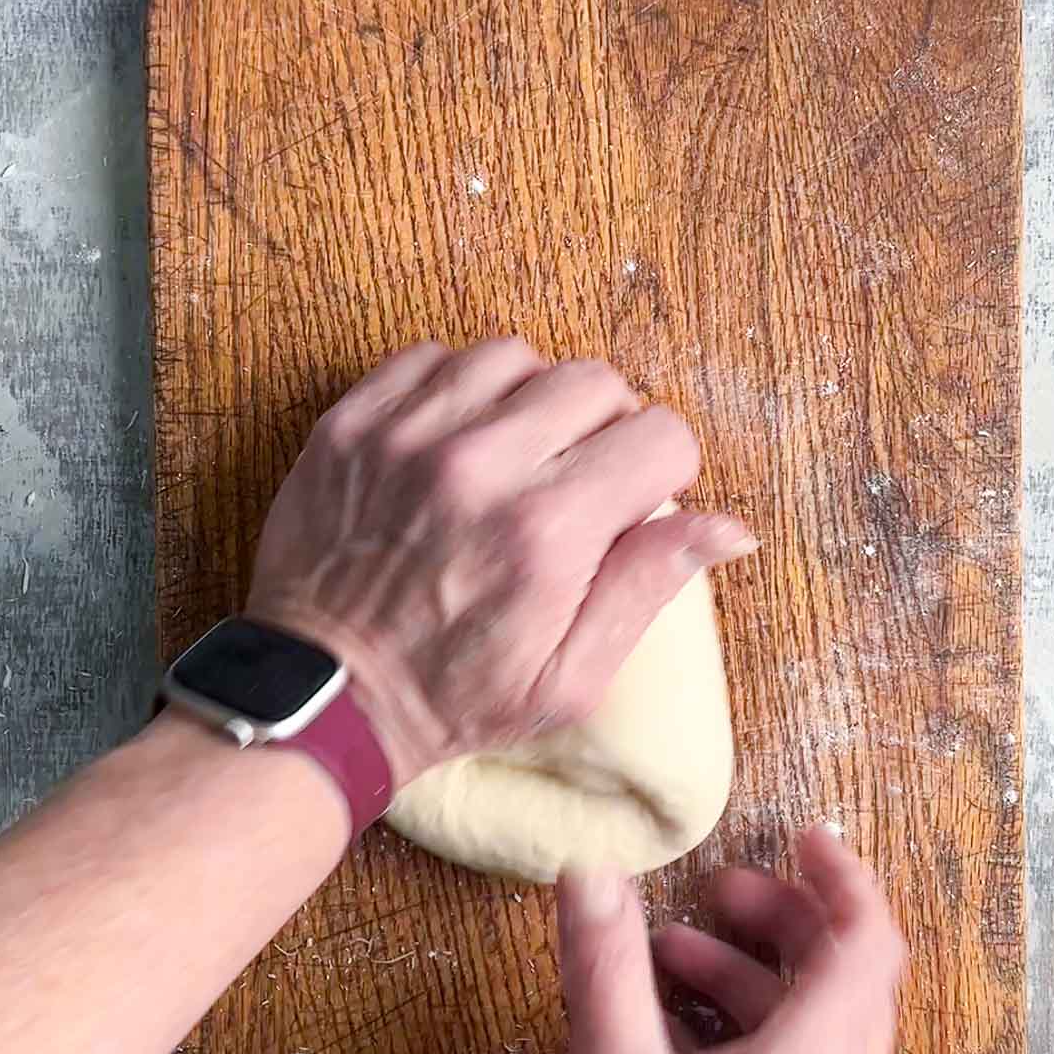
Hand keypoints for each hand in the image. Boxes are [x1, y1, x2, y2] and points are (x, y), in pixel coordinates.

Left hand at [248, 338, 753, 779]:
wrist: (322, 696)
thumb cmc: (452, 697)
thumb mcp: (570, 677)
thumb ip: (648, 587)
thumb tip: (730, 527)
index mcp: (547, 533)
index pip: (659, 434)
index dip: (662, 470)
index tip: (635, 502)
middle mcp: (480, 466)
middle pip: (595, 380)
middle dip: (606, 427)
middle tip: (577, 481)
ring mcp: (408, 434)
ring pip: (516, 356)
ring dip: (530, 400)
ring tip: (514, 458)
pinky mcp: (353, 422)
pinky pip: (433, 357)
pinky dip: (457, 390)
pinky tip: (456, 443)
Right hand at [557, 827, 904, 1053]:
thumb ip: (604, 971)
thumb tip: (593, 877)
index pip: (868, 941)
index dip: (841, 877)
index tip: (802, 837)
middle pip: (846, 976)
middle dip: (782, 919)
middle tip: (716, 892)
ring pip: (822, 1025)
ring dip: (757, 976)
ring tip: (673, 964)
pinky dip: (757, 1029)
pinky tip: (678, 1038)